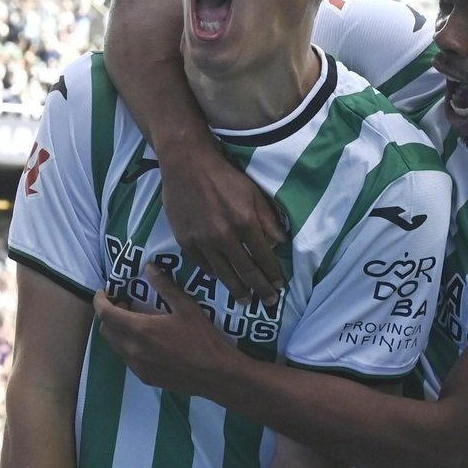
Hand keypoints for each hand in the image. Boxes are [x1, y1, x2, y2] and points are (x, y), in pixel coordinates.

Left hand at [94, 264, 236, 399]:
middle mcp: (132, 350)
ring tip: (136, 322)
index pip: (106, 314)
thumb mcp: (187, 308)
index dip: (100, 301)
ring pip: (115, 346)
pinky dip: (128, 346)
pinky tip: (146, 341)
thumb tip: (149, 267)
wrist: (216, 375)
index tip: (103, 292)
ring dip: (118, 331)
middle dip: (109, 315)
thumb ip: (165, 286)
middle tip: (126, 304)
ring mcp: (137, 366)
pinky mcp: (144, 377)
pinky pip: (127, 358)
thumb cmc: (202, 339)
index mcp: (140, 330)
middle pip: (106, 330)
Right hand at [159, 145, 286, 304]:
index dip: (273, 274)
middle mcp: (224, 237)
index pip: (264, 257)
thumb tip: (282, 242)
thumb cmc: (224, 176)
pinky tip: (221, 278)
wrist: (186, 165)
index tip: (279, 285)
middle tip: (268, 302)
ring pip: (223, 273)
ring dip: (237, 289)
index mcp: (244, 223)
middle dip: (260, 289)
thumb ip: (268, 219)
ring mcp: (202, 241)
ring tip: (245, 300)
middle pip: (245, 271)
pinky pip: (203, 265)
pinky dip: (214, 274)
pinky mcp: (185, 241)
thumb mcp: (253, 192)